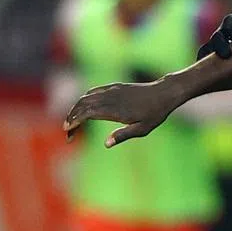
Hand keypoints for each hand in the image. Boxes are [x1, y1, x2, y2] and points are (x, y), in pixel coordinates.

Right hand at [62, 81, 177, 146]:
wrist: (163, 92)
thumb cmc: (155, 114)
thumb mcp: (143, 129)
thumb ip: (123, 135)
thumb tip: (106, 144)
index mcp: (114, 110)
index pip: (86, 114)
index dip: (74, 122)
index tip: (68, 131)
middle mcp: (109, 98)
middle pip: (81, 105)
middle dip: (71, 118)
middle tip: (68, 132)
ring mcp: (110, 90)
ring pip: (85, 97)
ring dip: (75, 109)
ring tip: (72, 122)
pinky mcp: (113, 86)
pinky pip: (93, 91)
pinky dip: (83, 100)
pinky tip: (82, 108)